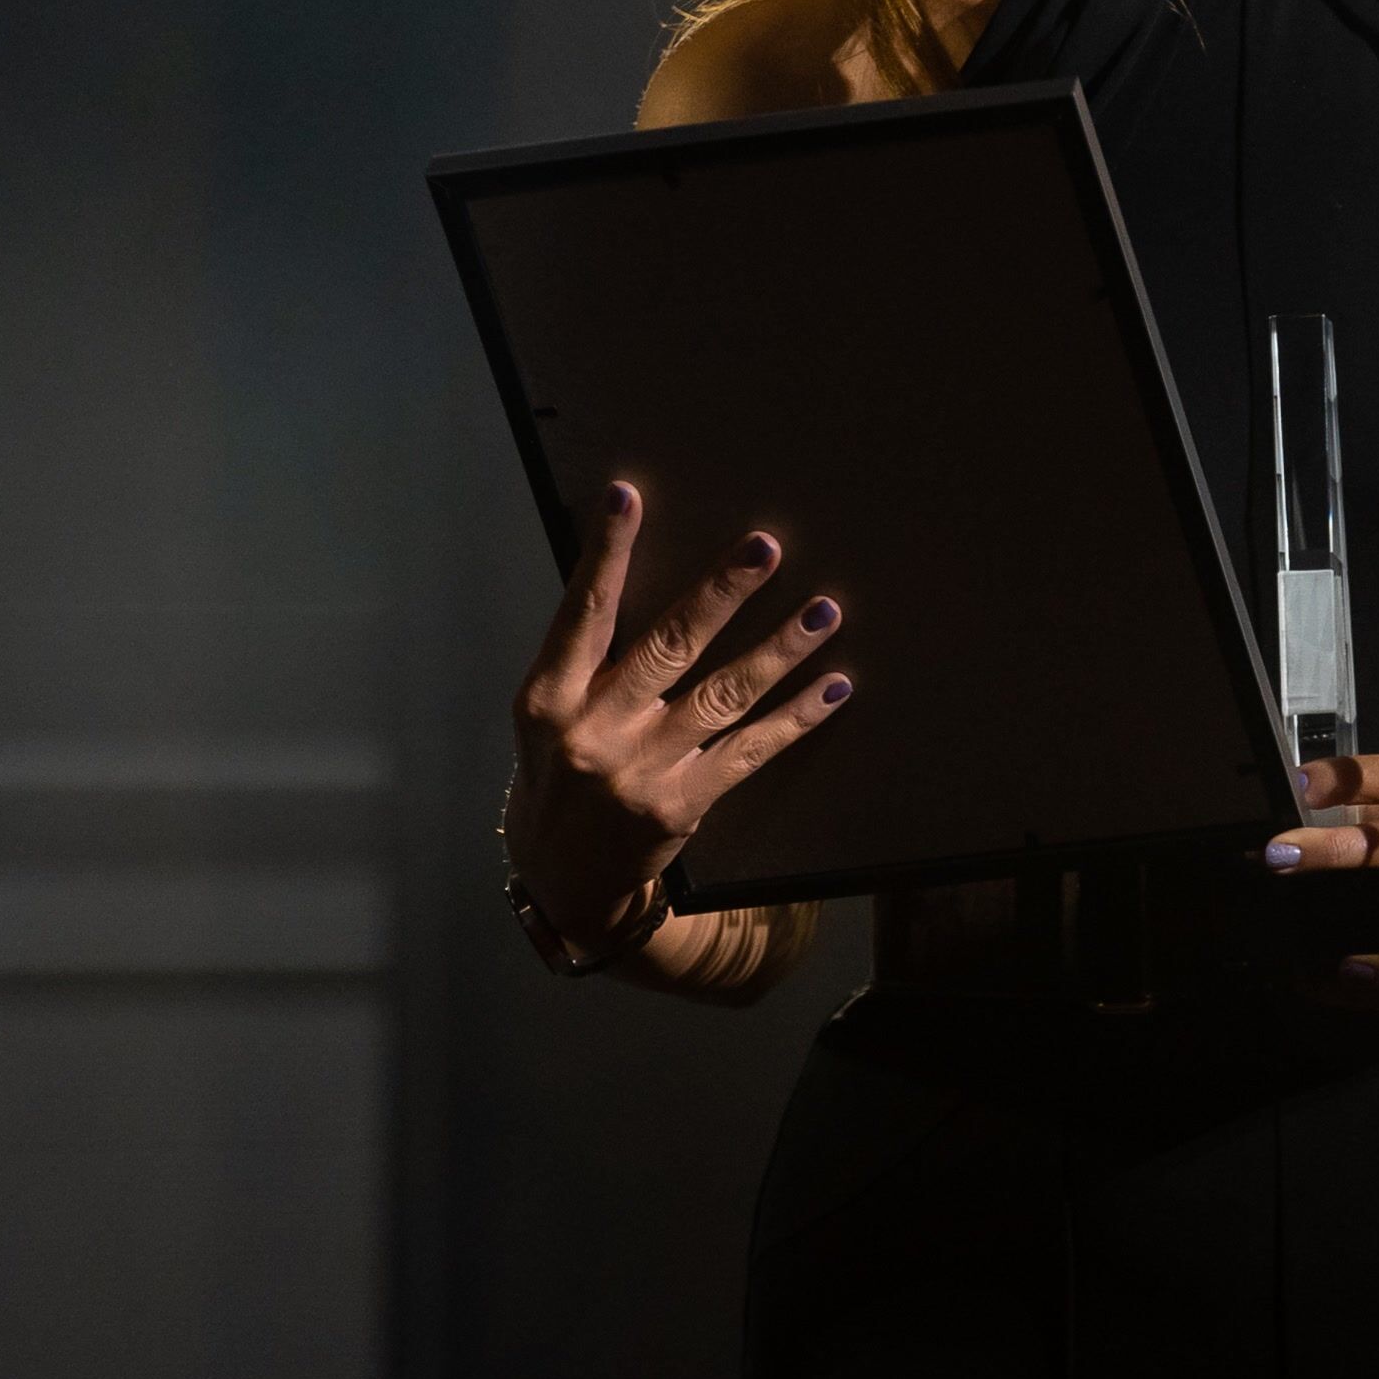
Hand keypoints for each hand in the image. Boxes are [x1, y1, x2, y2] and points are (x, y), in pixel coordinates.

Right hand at [502, 479, 854, 948]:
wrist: (563, 882)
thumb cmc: (558, 775)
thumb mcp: (547, 715)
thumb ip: (585, 657)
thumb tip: (630, 571)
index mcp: (549, 698)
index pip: (582, 612)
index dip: (606, 554)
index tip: (628, 497)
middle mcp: (594, 732)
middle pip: (668, 647)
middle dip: (721, 593)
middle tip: (766, 547)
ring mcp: (641, 771)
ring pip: (722, 696)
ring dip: (779, 649)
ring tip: (824, 612)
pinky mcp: (682, 805)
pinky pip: (750, 751)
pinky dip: (795, 718)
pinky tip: (832, 686)